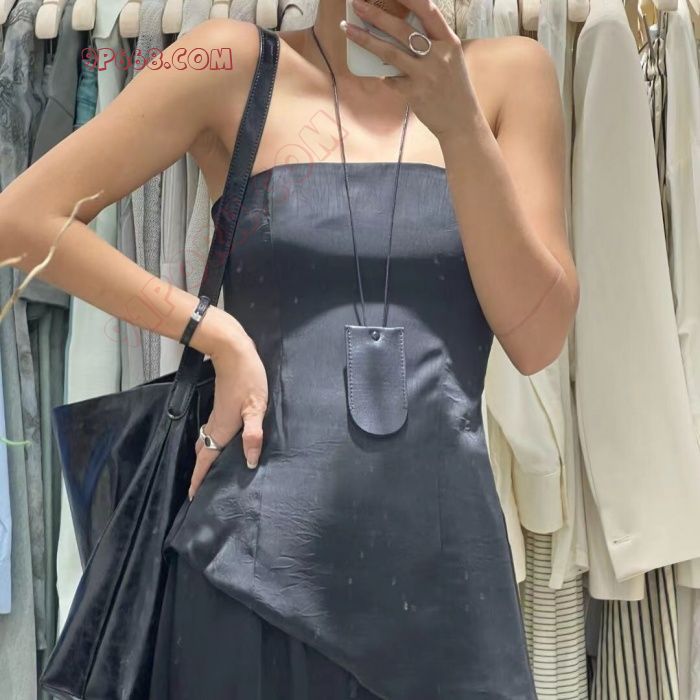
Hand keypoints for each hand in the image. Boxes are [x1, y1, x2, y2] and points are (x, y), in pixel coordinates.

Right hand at [188, 329, 268, 499]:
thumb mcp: (256, 406)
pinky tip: (221, 444)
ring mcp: (216, 415)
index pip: (207, 459)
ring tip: (209, 472)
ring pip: (206, 442)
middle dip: (200, 472)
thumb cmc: (247, 377)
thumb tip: (250, 461)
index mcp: (223, 428)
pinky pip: (211, 432)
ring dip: (205, 458)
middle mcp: (216, 424)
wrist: (233, 352)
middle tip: (200, 489)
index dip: (199, 478)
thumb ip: (253, 434)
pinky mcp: (220, 407)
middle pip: (203, 453)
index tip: (192, 496)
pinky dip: (211, 444)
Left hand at [343, 0, 475, 140]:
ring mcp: (426, 74)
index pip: (427, 10)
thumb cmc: (454, 89)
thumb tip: (401, 31)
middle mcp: (438, 55)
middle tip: (357, 4)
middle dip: (376, 14)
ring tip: (347, 28)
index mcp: (448, 41)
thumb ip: (431, 43)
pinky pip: (391, 80)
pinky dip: (384, 77)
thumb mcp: (450, 59)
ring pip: (390, 52)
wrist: (461, 121)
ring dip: (365, 39)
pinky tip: (382, 76)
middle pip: (402, 29)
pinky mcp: (415, 93)